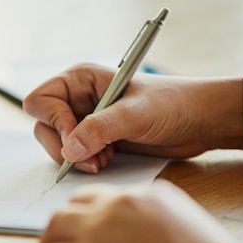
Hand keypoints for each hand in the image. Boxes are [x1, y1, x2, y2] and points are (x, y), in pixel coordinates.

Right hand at [22, 64, 242, 172]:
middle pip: (44, 126)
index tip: (76, 139)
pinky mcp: (95, 139)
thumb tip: (69, 150)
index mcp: (80, 80)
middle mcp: (77, 98)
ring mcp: (84, 120)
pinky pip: (74, 155)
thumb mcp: (135, 114)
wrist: (201, 121)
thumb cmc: (172, 104)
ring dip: (76, 157)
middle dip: (63, 146)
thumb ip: (99, 129)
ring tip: (104, 159)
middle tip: (90, 158)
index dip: (55, 122)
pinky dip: (86, 163)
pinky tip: (108, 160)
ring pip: (56, 144)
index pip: (42, 101)